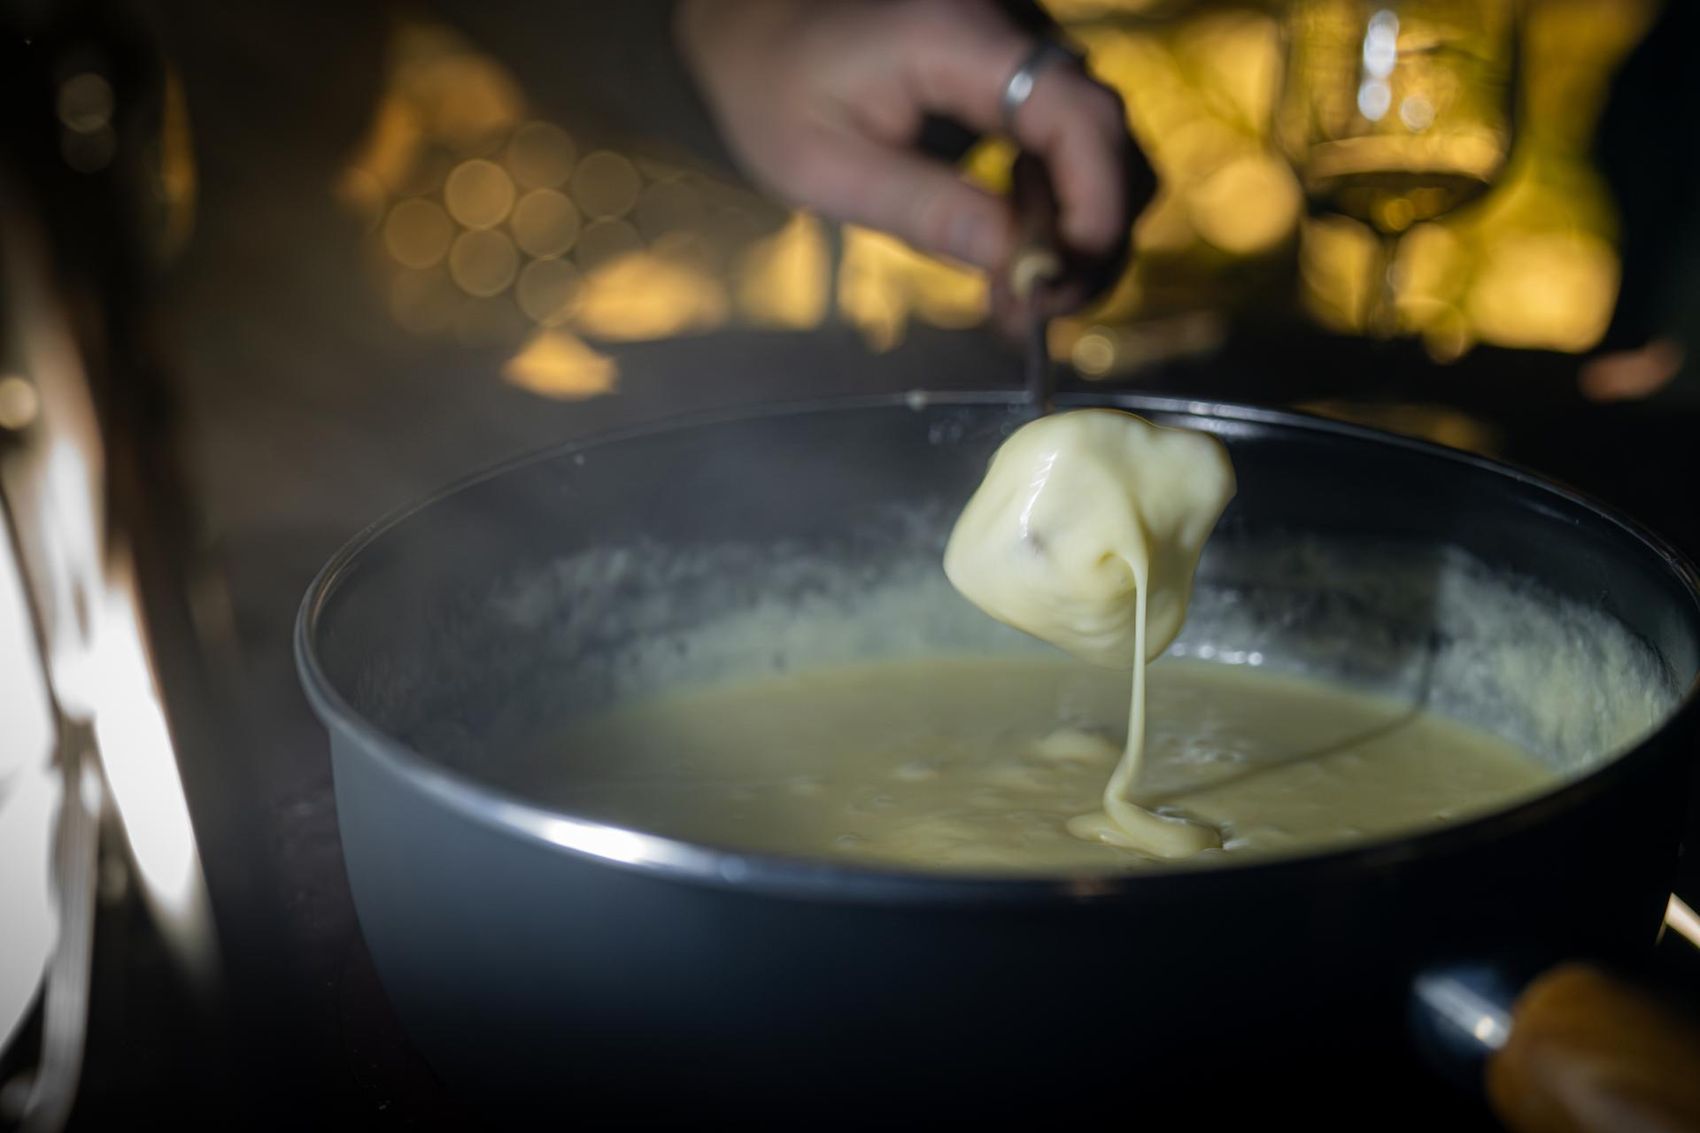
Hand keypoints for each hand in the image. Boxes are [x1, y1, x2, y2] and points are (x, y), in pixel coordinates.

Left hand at [675, 0, 1153, 329]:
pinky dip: (1057, 214)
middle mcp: (1013, 32)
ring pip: (1101, 150)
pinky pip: (1069, 150)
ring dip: (1078, 235)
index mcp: (961, 38)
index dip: (1094, 207)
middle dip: (1090, 239)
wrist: (752, 26)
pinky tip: (1014, 264)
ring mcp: (1023, 54)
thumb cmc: (771, 87)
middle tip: (1034, 316)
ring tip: (1020, 304)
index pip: (1077, 116)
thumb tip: (1025, 268)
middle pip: (1108, 139)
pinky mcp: (1020, 82)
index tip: (1061, 285)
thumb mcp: (824, 164)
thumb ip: (927, 209)